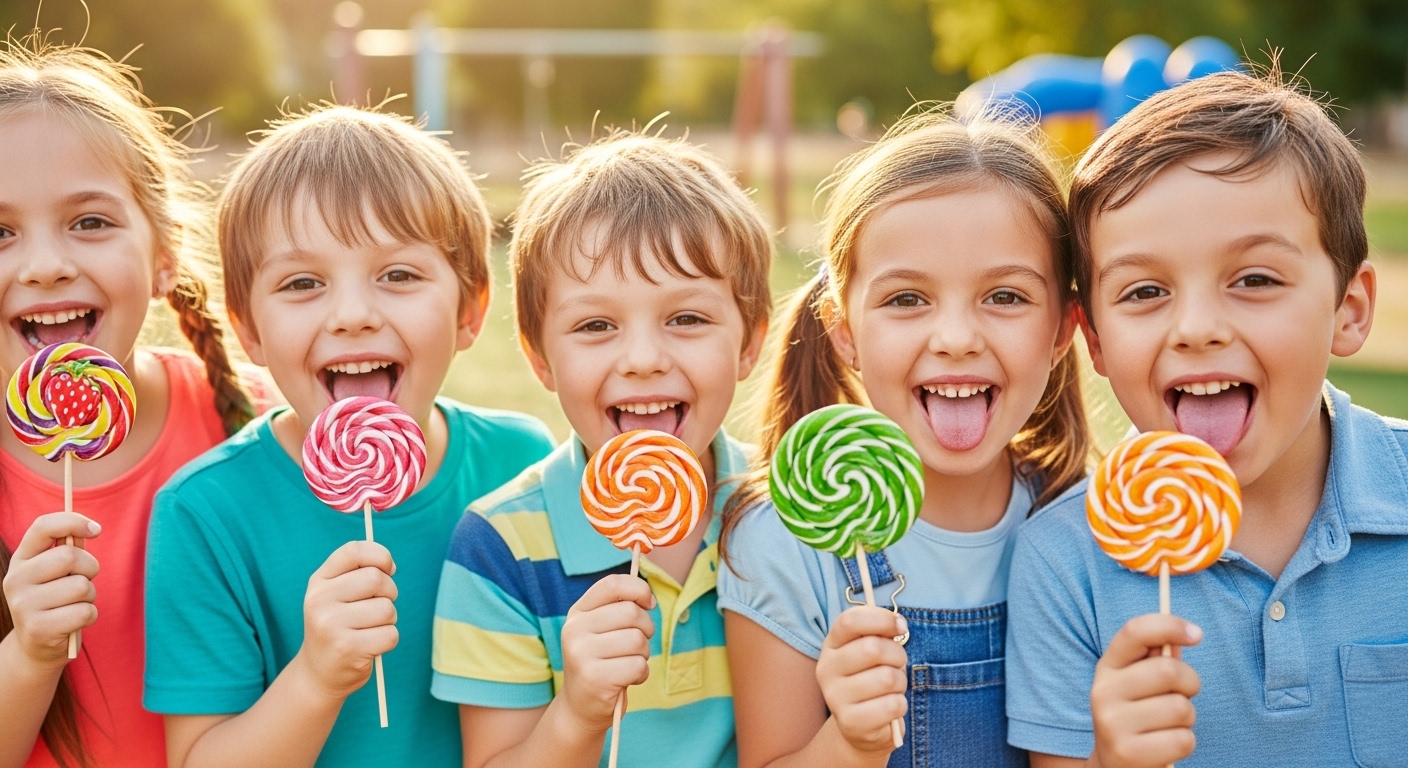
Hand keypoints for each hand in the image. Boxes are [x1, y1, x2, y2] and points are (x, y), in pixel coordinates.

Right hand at [1, 513, 99, 667]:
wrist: (37, 646)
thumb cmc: (56, 600)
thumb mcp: (56, 573)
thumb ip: (68, 549)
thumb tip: (91, 528)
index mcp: (21, 560)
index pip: (43, 526)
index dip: (74, 521)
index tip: (96, 530)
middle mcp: (16, 580)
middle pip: (69, 556)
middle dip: (90, 568)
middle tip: (84, 581)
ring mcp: (23, 605)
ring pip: (81, 586)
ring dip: (90, 595)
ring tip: (75, 604)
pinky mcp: (39, 628)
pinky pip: (85, 611)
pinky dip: (90, 616)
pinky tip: (74, 622)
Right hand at [296, 541, 397, 699]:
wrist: (318, 673)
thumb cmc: (338, 626)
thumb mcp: (336, 595)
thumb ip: (358, 572)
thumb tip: (389, 565)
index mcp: (319, 582)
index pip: (354, 551)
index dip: (380, 555)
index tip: (388, 569)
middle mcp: (320, 601)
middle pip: (376, 579)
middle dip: (389, 592)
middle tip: (378, 607)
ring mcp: (331, 625)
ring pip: (386, 608)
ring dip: (388, 619)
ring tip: (370, 629)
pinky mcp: (348, 649)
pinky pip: (390, 634)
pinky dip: (388, 640)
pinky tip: (370, 646)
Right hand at [558, 574, 655, 732]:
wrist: (581, 708)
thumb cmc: (601, 663)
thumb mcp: (601, 631)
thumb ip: (619, 608)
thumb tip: (648, 599)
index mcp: (577, 613)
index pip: (612, 584)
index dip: (638, 589)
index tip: (649, 604)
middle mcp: (575, 630)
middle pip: (631, 612)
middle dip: (646, 629)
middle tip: (637, 645)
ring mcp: (582, 654)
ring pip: (637, 640)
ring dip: (643, 654)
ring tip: (628, 663)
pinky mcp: (595, 678)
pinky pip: (638, 665)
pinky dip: (641, 674)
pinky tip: (626, 680)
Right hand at [815, 606, 907, 755]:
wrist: (861, 727)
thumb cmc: (871, 680)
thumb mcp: (871, 652)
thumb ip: (880, 633)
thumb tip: (898, 625)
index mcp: (831, 645)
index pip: (851, 621)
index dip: (881, 619)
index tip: (901, 627)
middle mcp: (827, 669)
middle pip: (873, 648)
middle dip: (898, 655)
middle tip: (898, 664)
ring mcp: (835, 697)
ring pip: (887, 678)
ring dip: (901, 682)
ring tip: (892, 688)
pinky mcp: (850, 722)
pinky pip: (892, 705)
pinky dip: (900, 705)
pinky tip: (890, 708)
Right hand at [1089, 614, 1201, 767]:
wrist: (1112, 766)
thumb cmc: (1136, 717)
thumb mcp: (1137, 684)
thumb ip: (1157, 658)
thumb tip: (1183, 636)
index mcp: (1106, 668)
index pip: (1135, 632)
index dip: (1169, 625)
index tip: (1196, 634)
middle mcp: (1103, 692)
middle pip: (1169, 670)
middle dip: (1191, 683)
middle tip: (1183, 695)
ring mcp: (1113, 724)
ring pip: (1181, 708)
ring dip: (1187, 719)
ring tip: (1168, 725)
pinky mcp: (1129, 753)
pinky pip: (1183, 740)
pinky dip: (1184, 743)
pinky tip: (1165, 745)